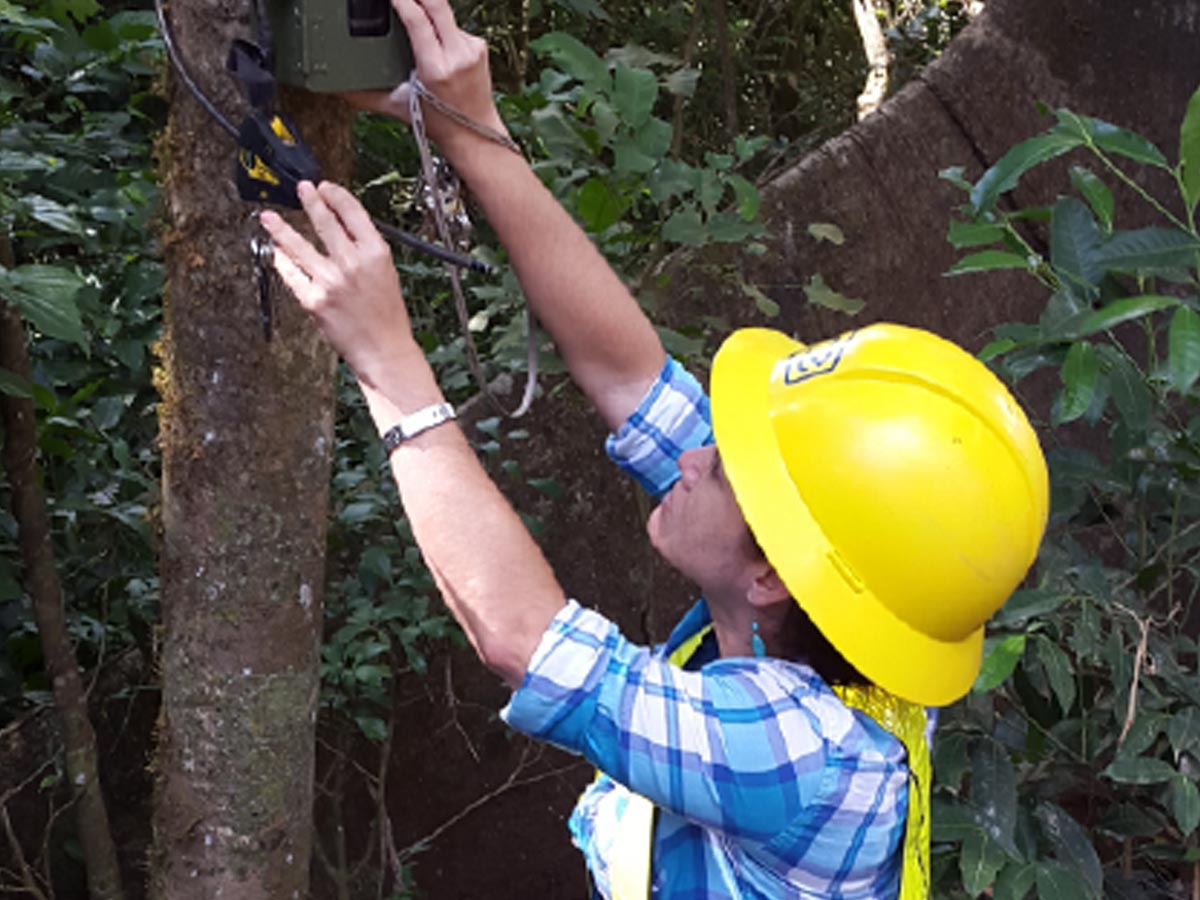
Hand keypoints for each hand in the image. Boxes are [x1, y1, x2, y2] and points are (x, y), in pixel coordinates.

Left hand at [261, 181, 417, 388]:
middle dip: (310, 201)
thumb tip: (341, 227)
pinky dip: (282, 261)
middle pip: (325, 222)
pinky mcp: (313, 300)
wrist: (383, 350)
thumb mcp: (386, 273)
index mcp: (376, 253)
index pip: (352, 212)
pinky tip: (277, 252)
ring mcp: (330, 281)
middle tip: (301, 190)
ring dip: (281, 228)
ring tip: (268, 217)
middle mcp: (352, 263)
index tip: (325, 188)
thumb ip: (364, 250)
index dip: (336, 196)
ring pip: (298, 245)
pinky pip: (291, 274)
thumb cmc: (387, 316)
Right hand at [344, 0, 507, 154]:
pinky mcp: (479, 46)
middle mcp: (457, 55)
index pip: (418, 20)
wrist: (474, 135)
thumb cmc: (439, 123)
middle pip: (437, 3)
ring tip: (412, 13)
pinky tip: (433, 36)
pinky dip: (439, 24)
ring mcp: (471, 49)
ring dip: (427, 7)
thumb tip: (339, 90)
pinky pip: (454, 24)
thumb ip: (365, 96)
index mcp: (435, 68)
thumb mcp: (397, 107)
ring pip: (445, 12)